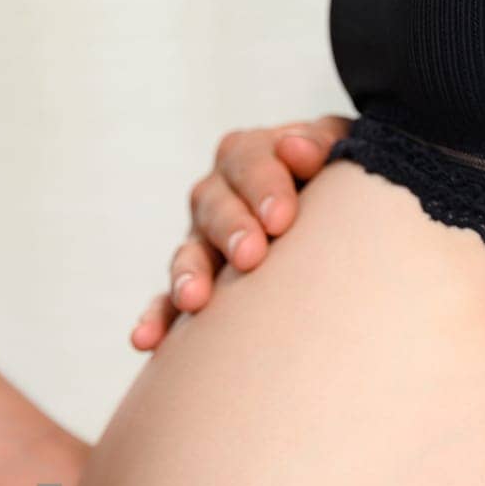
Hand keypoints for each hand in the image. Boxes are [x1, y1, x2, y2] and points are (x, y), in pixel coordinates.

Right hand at [132, 114, 352, 349]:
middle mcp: (219, 195)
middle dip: (230, 230)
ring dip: (188, 275)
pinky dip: (157, 320)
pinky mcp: (195, 286)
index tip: (281, 219)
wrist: (338, 220)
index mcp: (251, 155)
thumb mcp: (339, 151)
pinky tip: (146, 340)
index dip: (263, 186)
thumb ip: (321, 145)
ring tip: (194, 300)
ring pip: (188, 253)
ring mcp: (203, 242)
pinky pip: (168, 303)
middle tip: (250, 256)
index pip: (249, 159)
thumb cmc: (339, 182)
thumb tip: (296, 149)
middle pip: (214, 205)